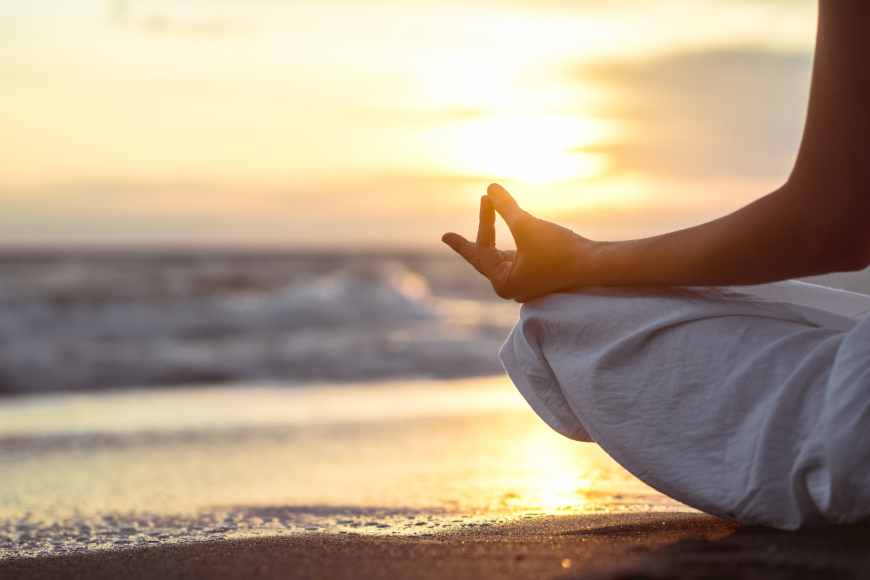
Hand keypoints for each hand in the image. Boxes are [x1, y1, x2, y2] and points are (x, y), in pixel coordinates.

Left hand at [442, 183, 597, 301]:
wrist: (596, 266)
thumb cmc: (560, 250)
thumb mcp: (527, 226)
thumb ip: (506, 208)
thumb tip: (490, 187)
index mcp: (503, 283)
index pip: (485, 246)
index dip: (485, 219)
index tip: (488, 198)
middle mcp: (510, 287)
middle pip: (483, 259)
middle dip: (465, 246)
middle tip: (446, 237)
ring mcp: (523, 283)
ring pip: (497, 259)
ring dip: (486, 244)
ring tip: (465, 242)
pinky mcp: (536, 276)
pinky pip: (512, 259)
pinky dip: (503, 248)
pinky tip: (495, 244)